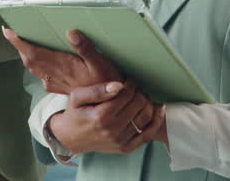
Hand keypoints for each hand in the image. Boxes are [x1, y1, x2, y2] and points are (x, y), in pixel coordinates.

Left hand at [5, 28, 121, 93]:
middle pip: (30, 60)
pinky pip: (43, 76)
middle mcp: (55, 75)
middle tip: (14, 33)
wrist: (108, 106)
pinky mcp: (60, 88)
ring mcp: (56, 83)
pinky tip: (42, 62)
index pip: (33, 53)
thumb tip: (71, 32)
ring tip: (24, 43)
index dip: (19, 43)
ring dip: (27, 56)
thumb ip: (85, 47)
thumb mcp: (101, 63)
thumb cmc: (106, 82)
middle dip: (20, 46)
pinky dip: (37, 66)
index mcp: (62, 66)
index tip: (8, 31)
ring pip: (35, 68)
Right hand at [48, 81, 163, 154]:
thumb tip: (119, 85)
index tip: (128, 81)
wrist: (70, 137)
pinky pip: (148, 134)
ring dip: (147, 103)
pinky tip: (159, 109)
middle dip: (138, 92)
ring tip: (139, 98)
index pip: (126, 94)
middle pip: (138, 103)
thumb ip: (97, 89)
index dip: (130, 84)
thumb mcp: (77, 96)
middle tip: (133, 89)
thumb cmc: (74, 113)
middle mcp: (112, 130)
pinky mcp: (125, 148)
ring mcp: (120, 141)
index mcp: (100, 116)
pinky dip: (156, 121)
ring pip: (146, 116)